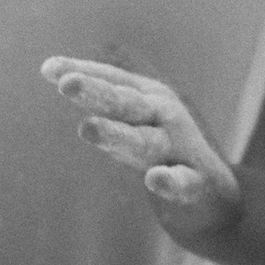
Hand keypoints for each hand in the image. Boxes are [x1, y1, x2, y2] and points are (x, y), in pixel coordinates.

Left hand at [40, 57, 242, 255]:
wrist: (216, 197)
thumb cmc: (166, 148)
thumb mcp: (134, 116)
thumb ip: (97, 94)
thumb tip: (50, 67)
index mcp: (149, 99)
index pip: (113, 81)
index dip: (83, 72)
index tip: (48, 69)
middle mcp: (164, 118)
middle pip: (125, 104)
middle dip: (97, 93)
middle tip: (67, 84)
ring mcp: (181, 150)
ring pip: (144, 142)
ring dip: (117, 135)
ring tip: (88, 128)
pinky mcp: (197, 186)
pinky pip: (183, 184)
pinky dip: (170, 181)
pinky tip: (155, 180)